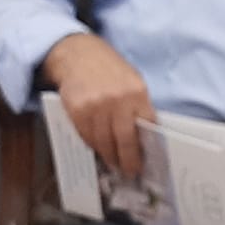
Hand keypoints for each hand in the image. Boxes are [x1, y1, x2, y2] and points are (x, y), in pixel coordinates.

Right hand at [42, 34, 154, 176]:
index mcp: (137, 91)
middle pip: (125, 140)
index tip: (145, 160)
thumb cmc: (108, 69)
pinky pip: (87, 136)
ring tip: (113, 161)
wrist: (77, 54)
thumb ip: (138, 106)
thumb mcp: (131, 80)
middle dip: (128, 160)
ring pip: (104, 142)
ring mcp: (96, 106)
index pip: (147, 126)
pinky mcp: (77, 110)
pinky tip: (98, 146)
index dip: (145, 148)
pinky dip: (93, 144)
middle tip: (129, 170)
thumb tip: (144, 137)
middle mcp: (117, 99)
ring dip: (109, 155)